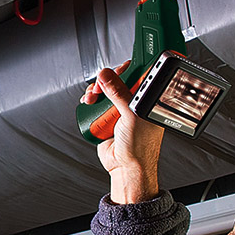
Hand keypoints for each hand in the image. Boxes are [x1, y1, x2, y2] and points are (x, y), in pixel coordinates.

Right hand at [81, 62, 163, 203]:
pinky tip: (88, 102)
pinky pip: (97, 103)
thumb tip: (107, 76)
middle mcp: (134, 103)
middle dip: (106, 80)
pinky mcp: (106, 118)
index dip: (127, 68)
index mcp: (146, 100)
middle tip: (101, 84)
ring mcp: (119, 110)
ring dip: (95, 90)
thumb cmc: (140, 147)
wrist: (125, 168)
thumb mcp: (131, 115)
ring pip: (105, 90)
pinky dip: (90, 100)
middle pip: (118, 80)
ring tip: (92, 96)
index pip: (138, 75)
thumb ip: (119, 94)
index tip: (117, 66)